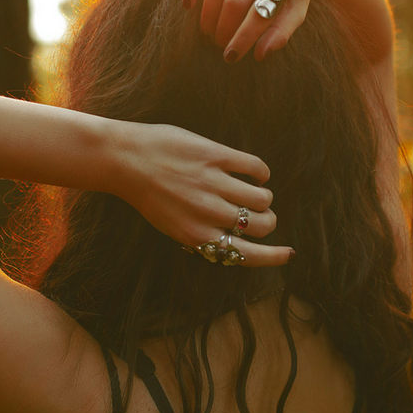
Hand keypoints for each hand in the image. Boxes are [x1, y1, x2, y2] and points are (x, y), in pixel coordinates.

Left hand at [112, 120, 293, 267]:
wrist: (124, 160)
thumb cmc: (148, 194)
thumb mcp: (173, 225)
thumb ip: (204, 234)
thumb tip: (237, 238)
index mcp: (197, 236)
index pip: (246, 255)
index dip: (273, 256)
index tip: (288, 253)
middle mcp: (207, 213)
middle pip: (261, 226)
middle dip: (268, 222)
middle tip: (262, 215)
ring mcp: (212, 183)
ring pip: (262, 199)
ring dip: (265, 198)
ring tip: (255, 192)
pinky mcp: (215, 155)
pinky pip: (256, 168)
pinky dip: (262, 173)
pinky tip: (255, 173)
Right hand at [182, 0, 324, 62]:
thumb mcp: (297, 8)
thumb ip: (282, 31)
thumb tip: (259, 54)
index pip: (260, 12)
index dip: (244, 37)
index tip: (231, 56)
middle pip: (236, 0)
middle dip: (224, 28)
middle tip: (219, 44)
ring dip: (209, 14)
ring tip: (209, 31)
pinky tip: (188, 5)